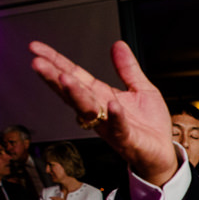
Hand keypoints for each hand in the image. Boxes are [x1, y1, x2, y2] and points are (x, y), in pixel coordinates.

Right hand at [30, 40, 176, 185]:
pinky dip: (114, 116)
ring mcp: (110, 125)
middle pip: (72, 92)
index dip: (55, 61)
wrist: (162, 153)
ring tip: (63, 78)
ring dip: (75, 94)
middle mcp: (99, 110)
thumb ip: (127, 68)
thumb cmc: (149, 125)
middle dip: (54, 77)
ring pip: (88, 109)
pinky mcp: (127, 138)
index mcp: (101, 95)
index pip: (74, 75)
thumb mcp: (141, 89)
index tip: (36, 49)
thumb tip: (118, 45)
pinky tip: (111, 105)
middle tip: (38, 64)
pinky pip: (118, 126)